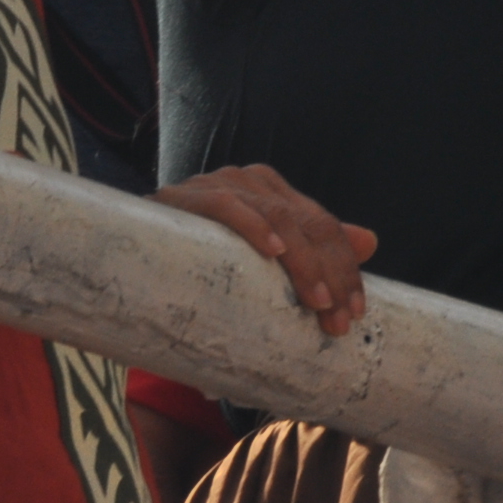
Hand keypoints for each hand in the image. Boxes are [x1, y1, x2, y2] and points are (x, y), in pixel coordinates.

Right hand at [156, 162, 375, 336]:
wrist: (132, 260)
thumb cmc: (203, 264)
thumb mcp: (262, 262)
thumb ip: (311, 248)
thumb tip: (371, 240)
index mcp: (272, 192)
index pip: (323, 224)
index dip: (345, 267)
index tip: (356, 313)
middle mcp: (249, 181)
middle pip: (307, 221)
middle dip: (330, 274)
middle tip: (338, 321)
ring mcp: (216, 183)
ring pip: (277, 216)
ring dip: (303, 263)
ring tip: (317, 302)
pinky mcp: (182, 196)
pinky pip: (225, 205)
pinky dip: (253, 226)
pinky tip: (273, 251)